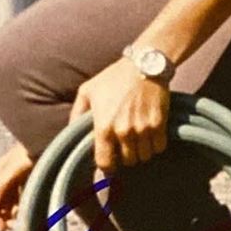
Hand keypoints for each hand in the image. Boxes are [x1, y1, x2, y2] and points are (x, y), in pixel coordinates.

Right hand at [0, 140, 34, 230]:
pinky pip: (19, 199)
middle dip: (4, 218)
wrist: (45, 138)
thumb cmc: (30, 151)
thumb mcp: (15, 168)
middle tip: (15, 227)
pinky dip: (22, 207)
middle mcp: (2, 181)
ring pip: (9, 205)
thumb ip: (2, 185)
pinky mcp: (24, 181)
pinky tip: (29, 210)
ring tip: (24, 218)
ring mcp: (13, 181)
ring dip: (13, 214)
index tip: (3, 228)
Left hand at [72, 55, 170, 172]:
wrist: (145, 64)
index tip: (111, 163)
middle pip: (128, 162)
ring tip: (139, 140)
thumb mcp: (87, 91)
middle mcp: (123, 131)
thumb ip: (76, 114)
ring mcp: (143, 128)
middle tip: (126, 146)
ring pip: (144, 156)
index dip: (108, 167)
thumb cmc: (114, 77)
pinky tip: (151, 134)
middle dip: (126, 157)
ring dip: (142, 151)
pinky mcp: (159, 124)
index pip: (105, 163)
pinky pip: (159, 146)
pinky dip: (156, 144)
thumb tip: (71, 133)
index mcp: (103, 127)